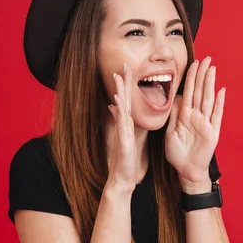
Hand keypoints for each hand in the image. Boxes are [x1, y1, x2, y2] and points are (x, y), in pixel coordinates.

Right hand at [106, 64, 135, 194]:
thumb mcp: (125, 136)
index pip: (128, 100)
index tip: (128, 68)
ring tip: (118, 76)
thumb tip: (113, 106)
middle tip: (123, 65)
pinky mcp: (123, 139)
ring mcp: (122, 131)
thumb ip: (119, 120)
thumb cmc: (124, 159)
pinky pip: (121, 122)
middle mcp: (123, 124)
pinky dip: (119, 110)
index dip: (127, 84)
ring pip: (121, 107)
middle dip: (123, 82)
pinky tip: (118, 100)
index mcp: (126, 123)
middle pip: (124, 99)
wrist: (122, 178)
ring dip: (120, 91)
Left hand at [165, 56, 225, 183]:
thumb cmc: (177, 153)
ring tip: (213, 69)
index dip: (191, 78)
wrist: (186, 171)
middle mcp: (197, 116)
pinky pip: (216, 115)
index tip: (194, 63)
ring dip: (210, 84)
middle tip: (207, 58)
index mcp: (185, 115)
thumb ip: (173, 115)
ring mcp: (206, 123)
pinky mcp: (212, 132)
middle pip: (200, 91)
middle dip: (203, 75)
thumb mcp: (170, 132)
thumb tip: (175, 97)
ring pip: (208, 99)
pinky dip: (220, 103)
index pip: (189, 92)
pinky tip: (222, 91)